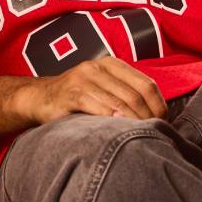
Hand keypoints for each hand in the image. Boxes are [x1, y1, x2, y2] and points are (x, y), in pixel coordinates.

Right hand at [9, 56, 167, 126]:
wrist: (39, 98)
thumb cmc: (76, 97)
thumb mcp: (102, 87)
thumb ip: (125, 93)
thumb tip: (158, 114)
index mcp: (111, 64)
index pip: (146, 84)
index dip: (159, 106)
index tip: (162, 124)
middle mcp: (98, 67)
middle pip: (135, 95)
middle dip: (148, 118)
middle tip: (153, 135)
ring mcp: (83, 79)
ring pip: (120, 103)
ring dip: (133, 123)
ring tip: (139, 138)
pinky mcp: (71, 94)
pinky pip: (100, 109)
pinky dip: (113, 123)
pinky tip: (118, 134)